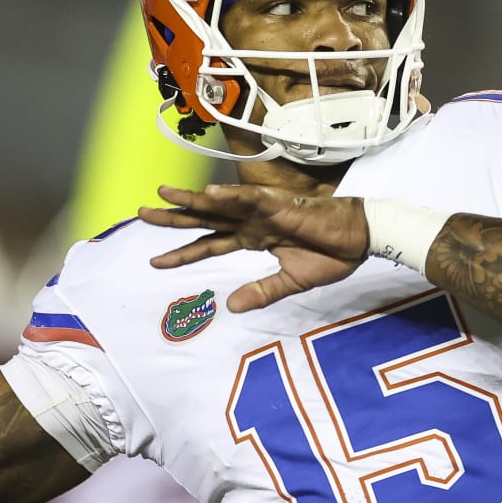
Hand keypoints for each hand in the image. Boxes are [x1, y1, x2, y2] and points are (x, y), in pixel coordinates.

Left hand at [138, 183, 369, 310]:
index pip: (210, 245)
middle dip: (174, 217)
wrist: (359, 240)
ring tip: (163, 194)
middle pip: (205, 219)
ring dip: (191, 199)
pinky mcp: (278, 205)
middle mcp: (251, 222)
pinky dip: (229, 197)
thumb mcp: (290, 282)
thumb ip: (261, 292)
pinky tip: (208, 196)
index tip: (156, 261)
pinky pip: (249, 199)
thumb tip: (232, 307)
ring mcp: (262, 211)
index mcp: (253, 238)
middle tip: (142, 212)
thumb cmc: (331, 256)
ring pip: (219, 204)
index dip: (183, 253)